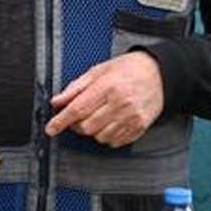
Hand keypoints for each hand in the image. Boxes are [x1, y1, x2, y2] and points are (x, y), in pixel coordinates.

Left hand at [47, 51, 166, 146]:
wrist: (159, 73)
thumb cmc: (128, 69)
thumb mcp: (99, 71)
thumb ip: (76, 88)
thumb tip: (57, 101)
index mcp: (108, 86)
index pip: (78, 109)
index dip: (60, 121)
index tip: (51, 128)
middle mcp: (120, 103)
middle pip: (87, 127)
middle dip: (76, 125)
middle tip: (78, 116)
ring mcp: (131, 117)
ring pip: (100, 137)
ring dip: (92, 131)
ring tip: (97, 116)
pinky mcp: (139, 127)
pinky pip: (115, 141)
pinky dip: (107, 136)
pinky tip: (110, 122)